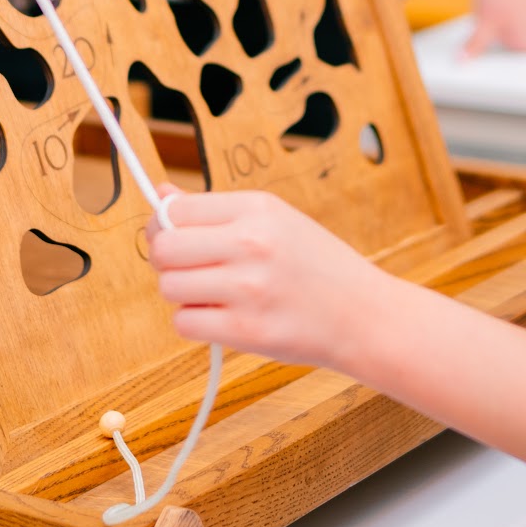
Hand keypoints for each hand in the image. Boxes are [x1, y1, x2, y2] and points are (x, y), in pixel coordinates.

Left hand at [149, 186, 396, 369]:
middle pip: (164, 249)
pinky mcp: (246, 331)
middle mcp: (251, 243)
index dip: (164, 226)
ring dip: (183, 295)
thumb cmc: (319, 267)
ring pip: (169, 288)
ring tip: (215, 295)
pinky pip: (184, 324)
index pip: (176, 210)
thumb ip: (216, 210)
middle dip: (166, 262)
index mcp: (258, 208)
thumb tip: (160, 195)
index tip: (173, 238)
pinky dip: (196, 324)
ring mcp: (248, 288)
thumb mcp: (276, 219)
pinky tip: (224, 317)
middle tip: (189, 269)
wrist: (365, 315)